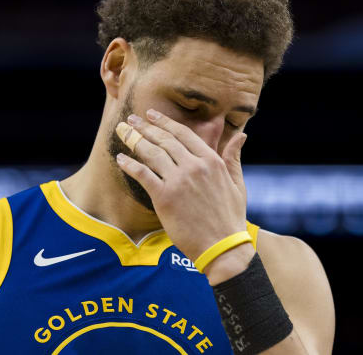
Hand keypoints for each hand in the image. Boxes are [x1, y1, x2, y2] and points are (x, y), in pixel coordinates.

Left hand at [115, 108, 249, 262]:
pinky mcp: (165, 197)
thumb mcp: (237, 183)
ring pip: (152, 153)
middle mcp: (194, 166)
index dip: (165, 122)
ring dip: (134, 139)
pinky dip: (130, 164)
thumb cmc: (230, 217)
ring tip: (123, 131)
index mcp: (212, 161)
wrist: (222, 246)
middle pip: (165, 140)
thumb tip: (241, 135)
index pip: (184, 134)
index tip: (152, 115)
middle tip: (132, 119)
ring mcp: (179, 181)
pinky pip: (143, 174)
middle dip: (146, 127)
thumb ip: (233, 157)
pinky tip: (121, 158)